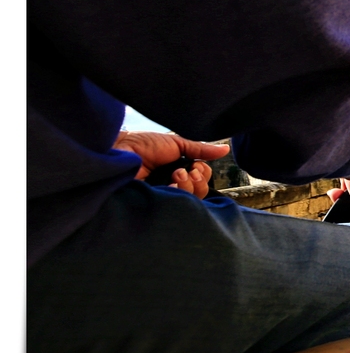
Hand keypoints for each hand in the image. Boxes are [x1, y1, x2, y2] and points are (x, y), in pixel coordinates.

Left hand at [114, 131, 230, 199]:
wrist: (120, 149)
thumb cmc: (142, 145)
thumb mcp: (176, 144)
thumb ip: (200, 149)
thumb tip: (225, 149)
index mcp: (177, 172)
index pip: (200, 182)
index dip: (203, 175)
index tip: (197, 165)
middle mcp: (171, 186)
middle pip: (199, 193)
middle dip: (200, 181)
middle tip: (189, 170)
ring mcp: (163, 197)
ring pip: (190, 202)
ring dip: (190, 186)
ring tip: (177, 173)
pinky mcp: (154, 206)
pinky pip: (176, 208)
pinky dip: (179, 193)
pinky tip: (172, 182)